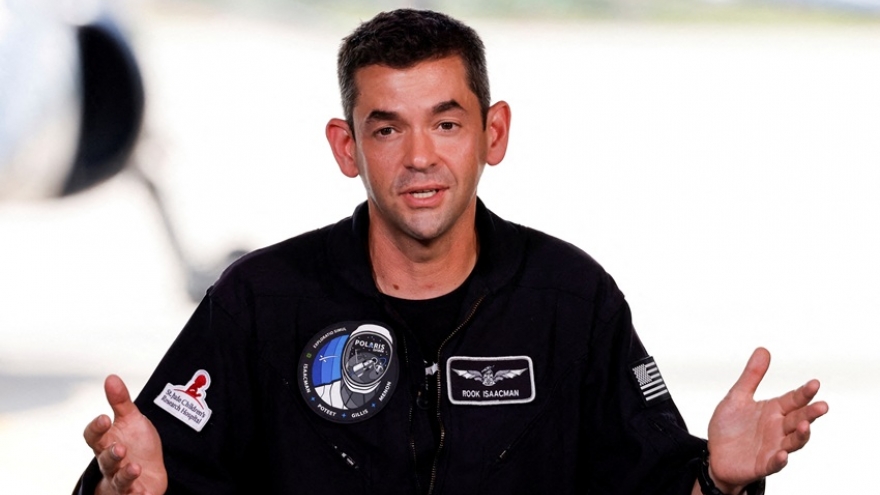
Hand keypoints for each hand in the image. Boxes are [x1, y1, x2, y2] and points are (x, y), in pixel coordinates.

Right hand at [83, 375, 167, 494]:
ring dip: (125, 475)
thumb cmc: (137, 444)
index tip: (104, 417)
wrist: (150, 471)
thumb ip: (121, 402)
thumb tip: (111, 377)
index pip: (93, 437)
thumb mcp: (132, 420)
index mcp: (107, 442)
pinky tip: (143, 493)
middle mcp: (111, 463)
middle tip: (120, 448)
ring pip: (119, 480)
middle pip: (105, 460)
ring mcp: (122, 480)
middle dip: (111, 455)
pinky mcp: (136, 493)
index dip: (96, 428)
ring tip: (134, 468)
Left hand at [706, 348, 827, 493]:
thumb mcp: (737, 397)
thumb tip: (763, 349)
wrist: (715, 455)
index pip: (793, 400)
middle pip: (799, 420)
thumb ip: (751, 376)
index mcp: (774, 411)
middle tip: (822, 406)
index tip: (815, 383)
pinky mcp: (762, 464)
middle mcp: (778, 429)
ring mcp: (773, 447)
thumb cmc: (729, 427)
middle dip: (810, 414)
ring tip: (804, 426)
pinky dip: (779, 460)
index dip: (804, 393)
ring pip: (793, 442)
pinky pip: (774, 464)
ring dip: (801, 435)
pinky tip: (782, 455)